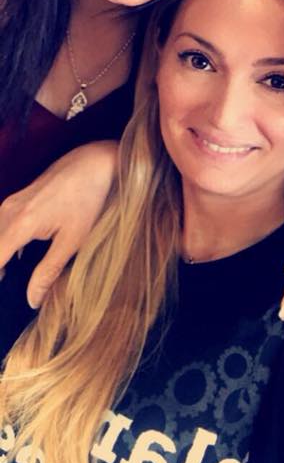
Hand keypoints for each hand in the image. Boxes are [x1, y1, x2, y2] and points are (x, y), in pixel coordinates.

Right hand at [0, 140, 117, 307]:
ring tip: (11, 277)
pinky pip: (1, 226)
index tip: (5, 295)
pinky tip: (18, 258)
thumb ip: (48, 272)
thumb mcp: (73, 240)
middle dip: (0, 269)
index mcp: (19, 224)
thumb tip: (32, 300)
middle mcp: (8, 211)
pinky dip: (4, 243)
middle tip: (10, 287)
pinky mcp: (18, 199)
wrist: (96, 162)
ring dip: (1, 257)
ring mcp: (11, 202)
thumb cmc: (89, 199)